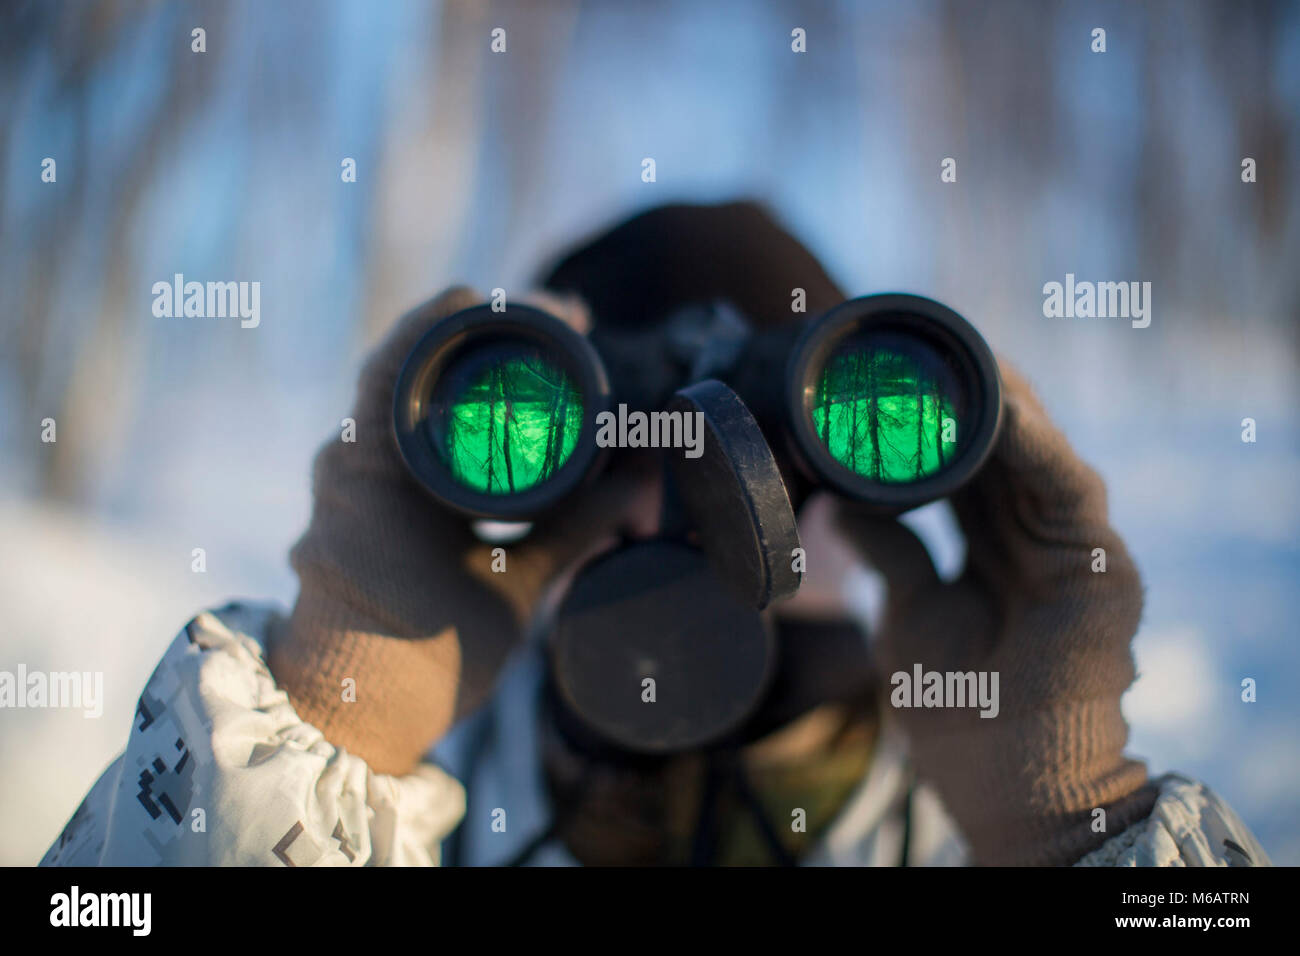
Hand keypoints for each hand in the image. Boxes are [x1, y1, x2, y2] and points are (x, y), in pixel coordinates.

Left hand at [270, 287, 654, 775]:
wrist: (353, 718)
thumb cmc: (422, 660)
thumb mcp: (512, 588)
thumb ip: (579, 529)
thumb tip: (647, 480)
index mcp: (375, 466)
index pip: (412, 350)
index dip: (480, 313)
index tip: (555, 312)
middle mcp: (350, 458)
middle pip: (417, 362)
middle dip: (491, 340)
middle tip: (565, 331)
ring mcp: (348, 479)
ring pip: (412, 399)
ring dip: (471, 378)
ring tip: (543, 369)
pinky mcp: (357, 503)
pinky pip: (409, 439)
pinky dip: (457, 422)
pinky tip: (504, 424)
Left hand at [836, 361, 1157, 864]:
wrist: (1007, 779)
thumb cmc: (958, 709)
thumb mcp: (908, 612)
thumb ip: (889, 554)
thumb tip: (841, 506)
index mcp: (990, 548)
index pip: (964, 466)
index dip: (934, 421)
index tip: (891, 378)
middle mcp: (1032, 538)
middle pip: (1002, 448)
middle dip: (967, 396)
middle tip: (924, 344)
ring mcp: (1068, 546)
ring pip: (1038, 453)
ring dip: (1002, 401)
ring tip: (962, 353)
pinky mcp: (1099, 563)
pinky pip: (1067, 488)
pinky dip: (1037, 445)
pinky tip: (1003, 405)